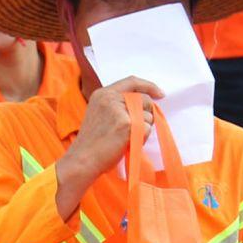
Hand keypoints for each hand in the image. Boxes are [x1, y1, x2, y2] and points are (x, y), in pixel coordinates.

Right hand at [56, 76, 163, 216]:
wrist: (82, 160)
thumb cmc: (92, 144)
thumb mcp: (99, 115)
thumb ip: (117, 106)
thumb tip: (144, 106)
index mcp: (102, 94)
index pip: (131, 82)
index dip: (148, 86)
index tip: (160, 94)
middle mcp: (111, 98)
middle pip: (144, 99)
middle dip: (147, 114)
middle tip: (138, 129)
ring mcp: (119, 110)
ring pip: (148, 115)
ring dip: (143, 129)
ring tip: (126, 140)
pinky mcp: (127, 124)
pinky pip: (147, 129)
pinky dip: (142, 139)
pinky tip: (128, 145)